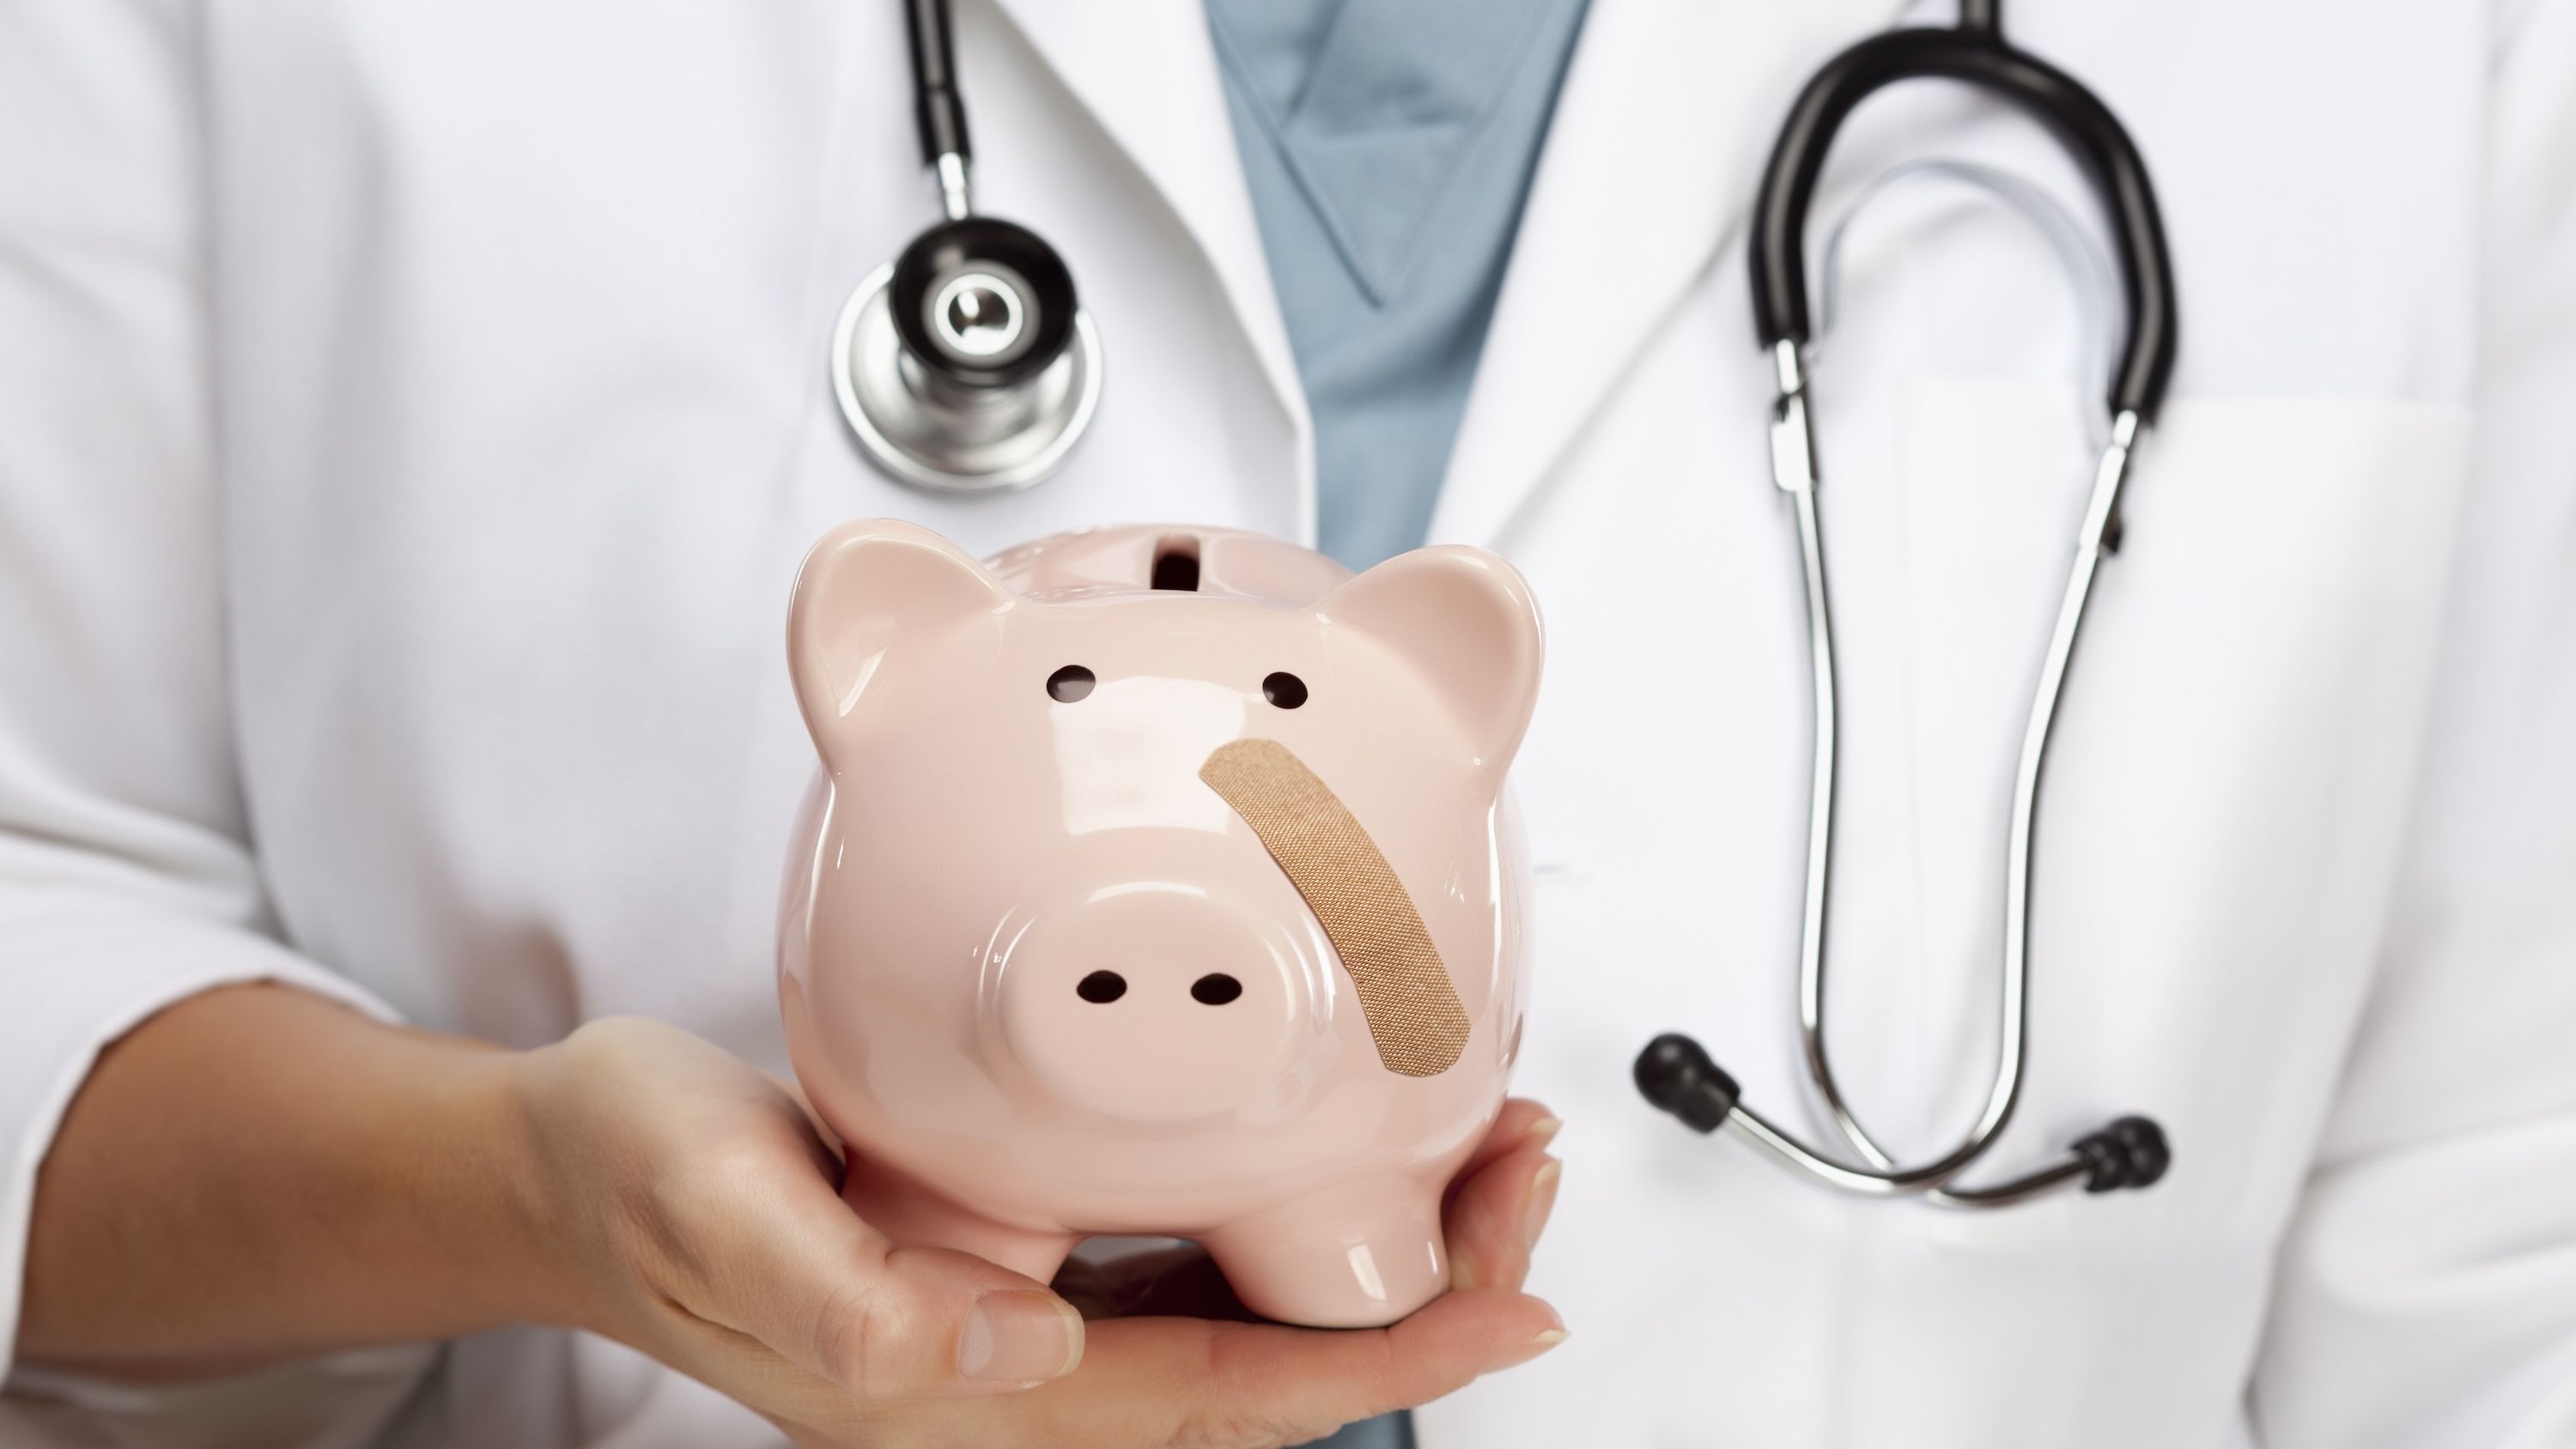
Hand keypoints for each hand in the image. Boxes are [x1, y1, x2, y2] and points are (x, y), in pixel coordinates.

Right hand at [506, 1017, 1565, 1447]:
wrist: (573, 1168)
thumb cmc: (638, 1184)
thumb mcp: (718, 1214)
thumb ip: (853, 1301)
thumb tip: (1016, 1352)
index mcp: (975, 1392)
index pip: (1234, 1399)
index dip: (1395, 1363)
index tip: (1518, 1304)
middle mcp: (1028, 1376)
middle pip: (1280, 1363)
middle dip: (1431, 1285)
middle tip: (1526, 1166)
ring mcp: (1035, 1322)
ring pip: (1257, 1306)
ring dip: (1386, 1236)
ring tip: (1483, 1138)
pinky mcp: (1027, 1251)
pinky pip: (1201, 1248)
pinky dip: (1299, 1195)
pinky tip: (1343, 1127)